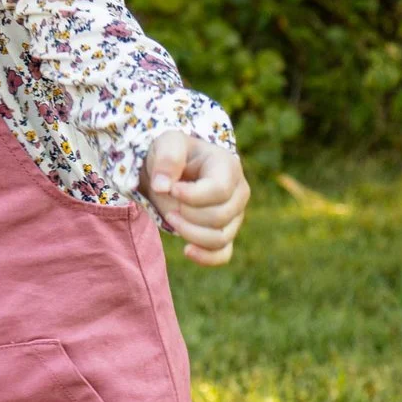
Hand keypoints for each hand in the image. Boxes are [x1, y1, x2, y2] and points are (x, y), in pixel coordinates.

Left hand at [146, 131, 248, 264]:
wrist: (173, 170)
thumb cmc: (174, 154)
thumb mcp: (168, 144)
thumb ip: (166, 159)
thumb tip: (163, 186)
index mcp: (229, 167)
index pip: (219, 191)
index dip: (191, 196)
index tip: (170, 189)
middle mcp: (239, 192)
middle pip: (219, 217)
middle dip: (187, 214)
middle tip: (169, 203)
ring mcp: (235, 215)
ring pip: (220, 238)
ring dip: (190, 233)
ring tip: (170, 218)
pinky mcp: (226, 232)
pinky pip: (223, 254)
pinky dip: (205, 257)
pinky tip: (186, 250)